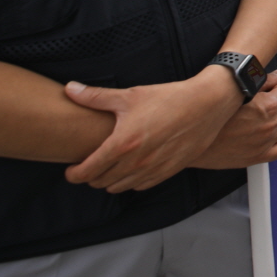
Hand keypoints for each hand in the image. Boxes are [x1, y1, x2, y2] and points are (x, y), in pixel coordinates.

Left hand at [62, 70, 244, 192]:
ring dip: (110, 180)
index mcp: (122, 144)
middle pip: (100, 183)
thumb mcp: (130, 95)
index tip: (71, 169)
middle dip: (91, 176)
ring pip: (119, 187)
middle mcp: (136, 162)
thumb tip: (69, 89)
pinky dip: (131, 181)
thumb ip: (95, 96)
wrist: (207, 103)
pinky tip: (132, 167)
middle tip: (91, 164)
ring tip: (111, 166)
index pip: (86, 172)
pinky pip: (140, 186)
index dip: (73, 174)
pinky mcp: (168, 172)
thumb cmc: (168, 98)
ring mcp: (153, 169)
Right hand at [193, 71, 276, 168]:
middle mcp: (270, 125)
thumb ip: (263, 82)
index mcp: (268, 106)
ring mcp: (266, 142)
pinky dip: (276, 142)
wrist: (193, 139)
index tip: (271, 92)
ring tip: (268, 118)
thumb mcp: (238, 92)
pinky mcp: (258, 157)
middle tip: (269, 104)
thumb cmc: (212, 114)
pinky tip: (265, 136)